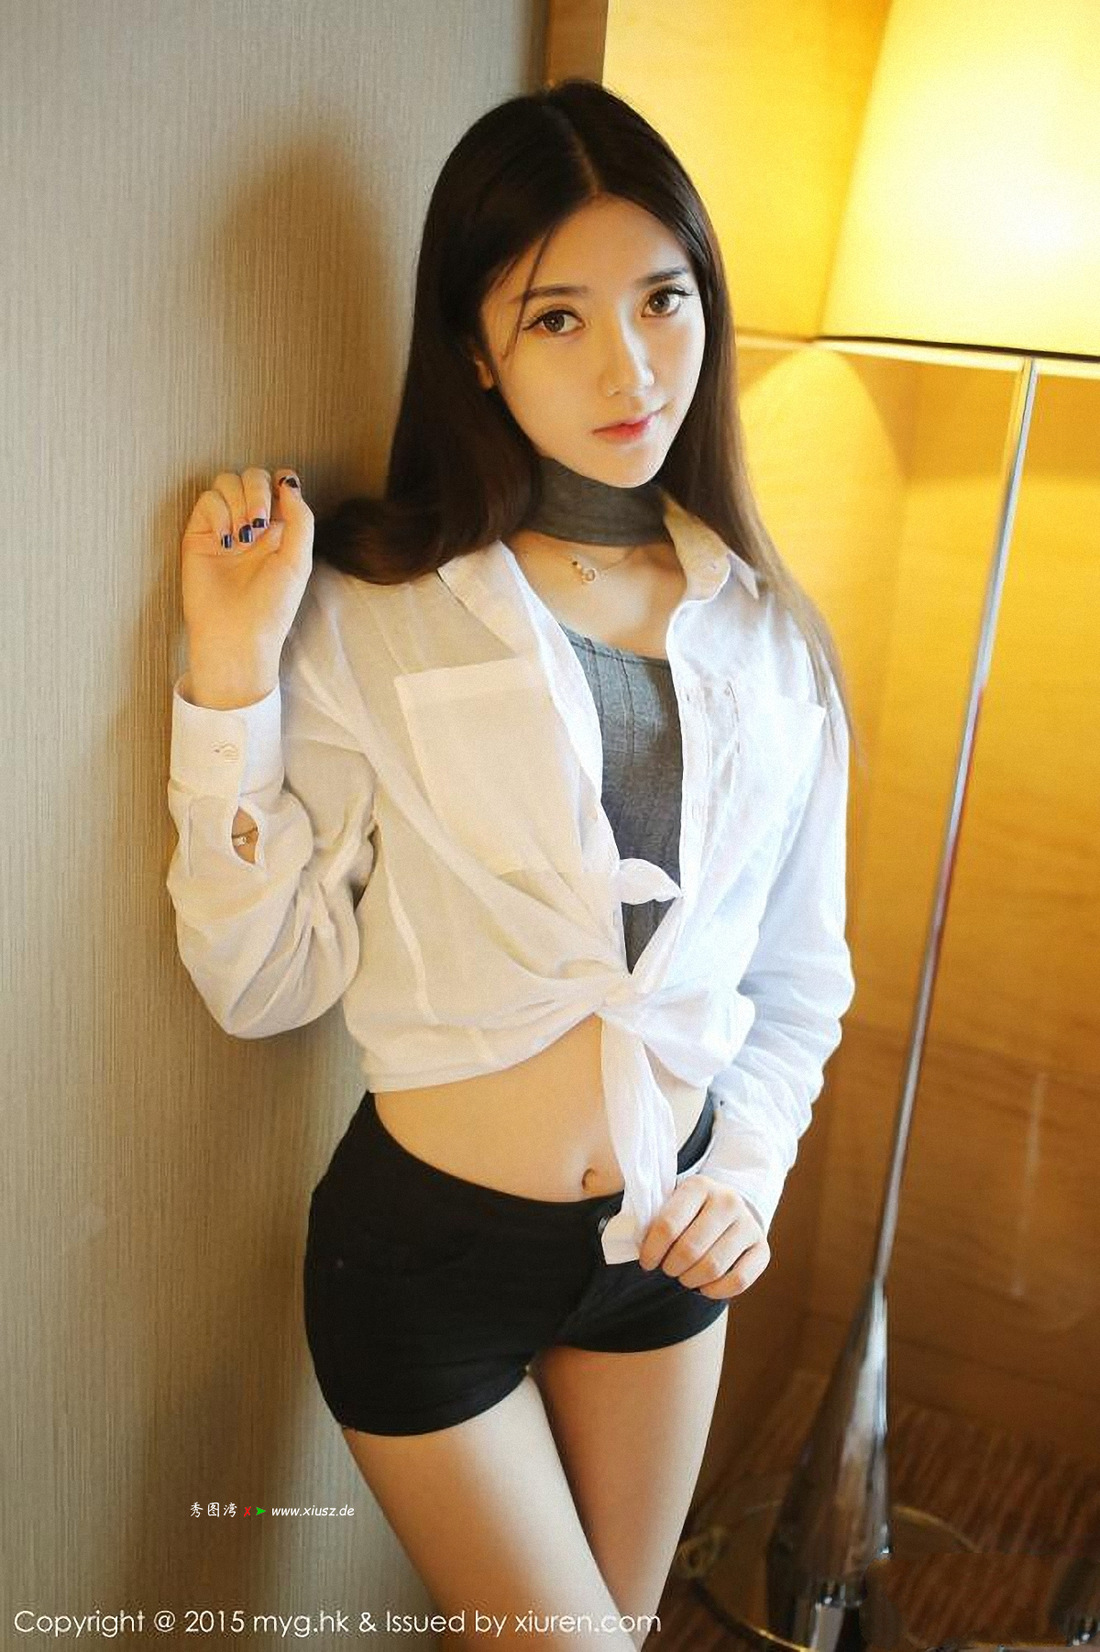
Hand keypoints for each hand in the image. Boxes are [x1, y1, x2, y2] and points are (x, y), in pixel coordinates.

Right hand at [181, 466, 313, 686]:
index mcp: (280, 529)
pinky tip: (225, 540)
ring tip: (243, 537)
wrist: (236, 633)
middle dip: (257, 491)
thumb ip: (300, 519)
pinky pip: (207, 501)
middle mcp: (252, 525)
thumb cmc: (271, 606)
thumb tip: (288, 482)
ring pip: (227, 482)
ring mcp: (225, 528)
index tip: (283, 496)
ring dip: (238, 501)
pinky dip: (219, 513)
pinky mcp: (199, 534)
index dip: (281, 481)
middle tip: (258, 524)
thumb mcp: (298, 560)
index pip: (279, 484)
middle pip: (252, 476)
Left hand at [637, 1176, 769, 1299]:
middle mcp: (728, 1201)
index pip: (668, 1226)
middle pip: (690, 1250)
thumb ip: (654, 1219)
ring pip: (713, 1267)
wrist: (729, 1207)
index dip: (652, 1251)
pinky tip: (704, 1287)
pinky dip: (716, 1291)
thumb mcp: (672, 1202)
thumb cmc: (690, 1210)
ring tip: (684, 1277)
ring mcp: (748, 1224)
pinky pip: (739, 1280)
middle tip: (667, 1269)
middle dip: (671, 1267)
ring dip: (691, 1280)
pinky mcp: (762, 1248)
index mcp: (699, 1186)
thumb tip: (639, 1248)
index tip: (647, 1262)